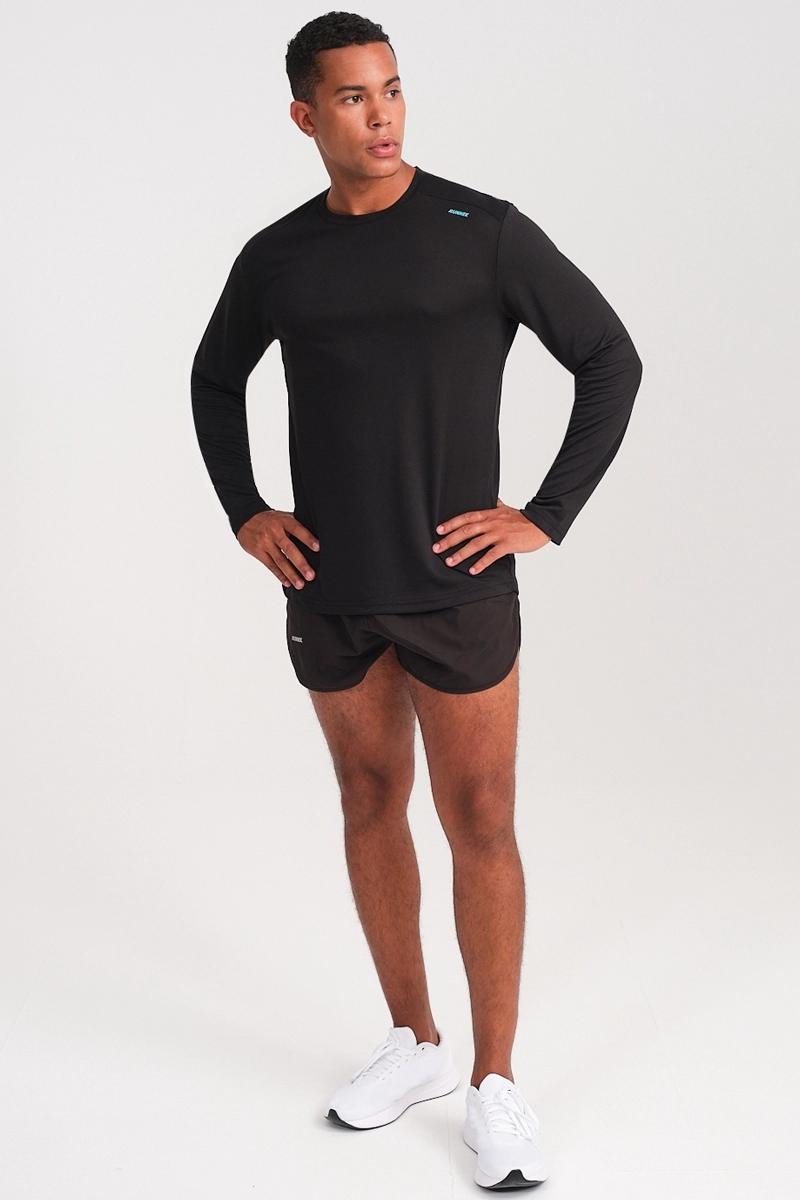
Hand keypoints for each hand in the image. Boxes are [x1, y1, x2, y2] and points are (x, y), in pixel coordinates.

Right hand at [237, 510, 318, 589]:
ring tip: (301, 584)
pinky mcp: (258, 552)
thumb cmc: (271, 520)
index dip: (307, 538)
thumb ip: (297, 524)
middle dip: (301, 563)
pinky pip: (271, 566)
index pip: (297, 529)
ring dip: (291, 574)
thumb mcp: (283, 516)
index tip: (318, 548)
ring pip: (280, 560)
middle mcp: (274, 531)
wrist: (246, 519)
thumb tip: (319, 534)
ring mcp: (265, 542)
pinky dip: (280, 575)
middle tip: (311, 575)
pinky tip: (288, 582)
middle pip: (289, 549)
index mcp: (283, 521)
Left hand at [431, 498, 549, 574]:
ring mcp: (499, 533)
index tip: (438, 530)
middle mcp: (492, 523)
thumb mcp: (506, 509)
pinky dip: (481, 563)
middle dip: (450, 540)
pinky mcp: (508, 544)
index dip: (451, 523)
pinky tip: (473, 571)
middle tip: (436, 548)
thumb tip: (492, 499)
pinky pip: (492, 555)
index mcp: (489, 514)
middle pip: (466, 531)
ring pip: (476, 543)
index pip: (466, 517)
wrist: (542, 524)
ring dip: (461, 553)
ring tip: (450, 562)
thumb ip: (496, 505)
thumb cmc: (523, 518)